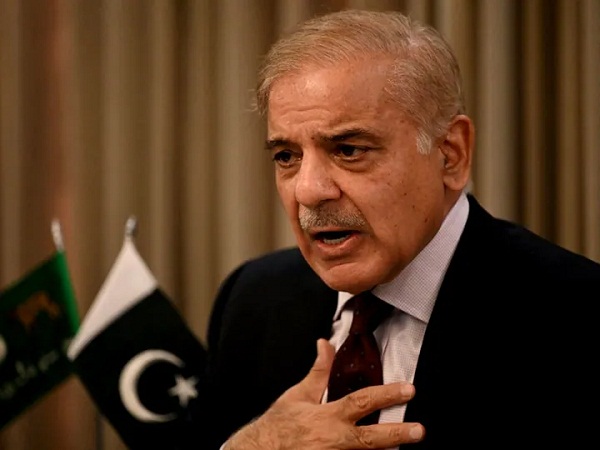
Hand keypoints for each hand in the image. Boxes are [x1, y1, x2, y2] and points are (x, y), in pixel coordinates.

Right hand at [223, 339, 423, 449]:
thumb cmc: (279, 424)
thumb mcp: (299, 394)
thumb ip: (319, 371)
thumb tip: (326, 344)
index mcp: (328, 417)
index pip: (362, 402)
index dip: (387, 394)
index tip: (408, 390)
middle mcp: (335, 440)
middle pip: (372, 438)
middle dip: (397, 434)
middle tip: (420, 430)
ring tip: (407, 447)